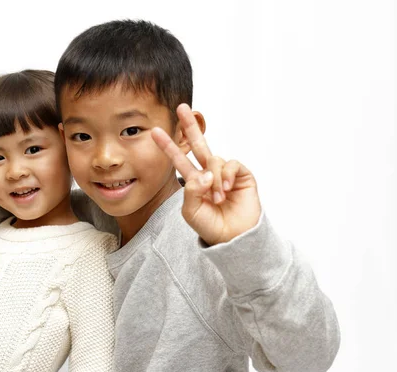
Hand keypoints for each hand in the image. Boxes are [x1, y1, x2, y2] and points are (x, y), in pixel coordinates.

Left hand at [151, 104, 260, 244]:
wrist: (232, 238)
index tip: (155, 131)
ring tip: (217, 198)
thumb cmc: (210, 226)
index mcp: (193, 181)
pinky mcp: (241, 175)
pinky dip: (226, 175)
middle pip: (198, 144)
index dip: (168, 145)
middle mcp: (208, 173)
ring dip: (214, 179)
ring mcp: (225, 173)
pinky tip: (226, 189)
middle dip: (190, 126)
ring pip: (214, 159)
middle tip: (182, 108)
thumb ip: (192, 191)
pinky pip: (231, 164)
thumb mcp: (191, 211)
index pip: (179, 159)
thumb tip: (205, 172)